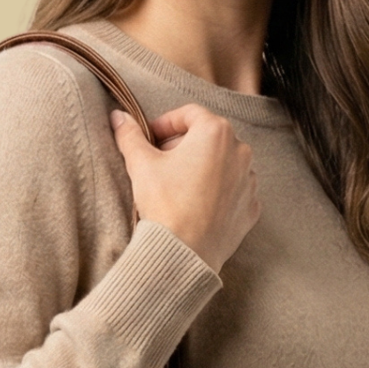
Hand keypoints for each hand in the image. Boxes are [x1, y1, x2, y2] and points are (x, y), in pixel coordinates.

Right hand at [110, 104, 259, 272]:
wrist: (184, 253)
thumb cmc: (165, 205)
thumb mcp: (141, 165)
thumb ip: (130, 136)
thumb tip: (118, 117)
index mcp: (215, 132)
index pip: (189, 114)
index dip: (165, 123)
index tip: (151, 138)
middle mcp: (240, 151)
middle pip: (208, 137)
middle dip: (184, 145)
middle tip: (161, 162)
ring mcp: (249, 180)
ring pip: (223, 163)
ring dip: (202, 168)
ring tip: (179, 186)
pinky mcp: (250, 207)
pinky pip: (233, 190)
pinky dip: (217, 192)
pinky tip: (197, 204)